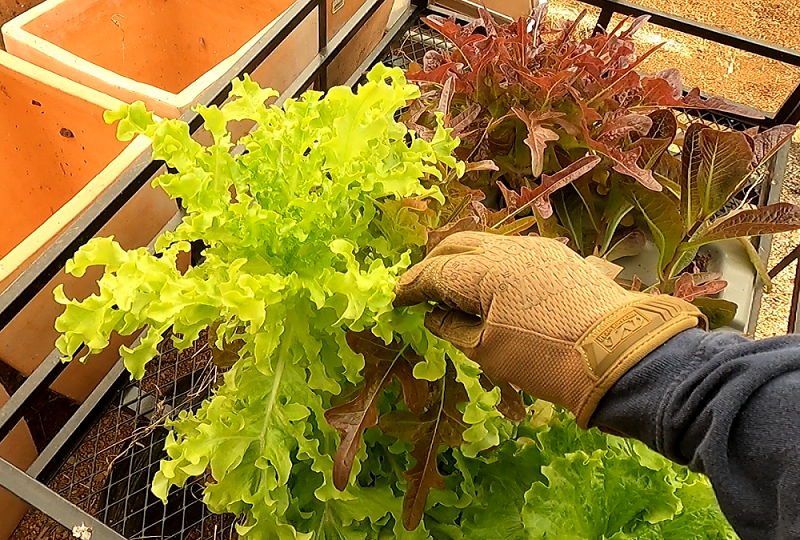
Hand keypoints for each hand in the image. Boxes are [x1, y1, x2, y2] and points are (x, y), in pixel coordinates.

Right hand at [394, 232, 705, 426]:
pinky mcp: (559, 256)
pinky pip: (513, 252)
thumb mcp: (489, 351)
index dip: (412, 285)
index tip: (396, 298)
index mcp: (486, 269)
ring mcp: (537, 248)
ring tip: (454, 286)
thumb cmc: (548, 360)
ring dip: (465, 261)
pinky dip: (492, 263)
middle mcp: (509, 248)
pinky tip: (492, 284)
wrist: (621, 354)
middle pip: (458, 245)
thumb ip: (453, 327)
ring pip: (487, 244)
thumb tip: (433, 314)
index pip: (436, 270)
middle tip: (420, 288)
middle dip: (434, 264)